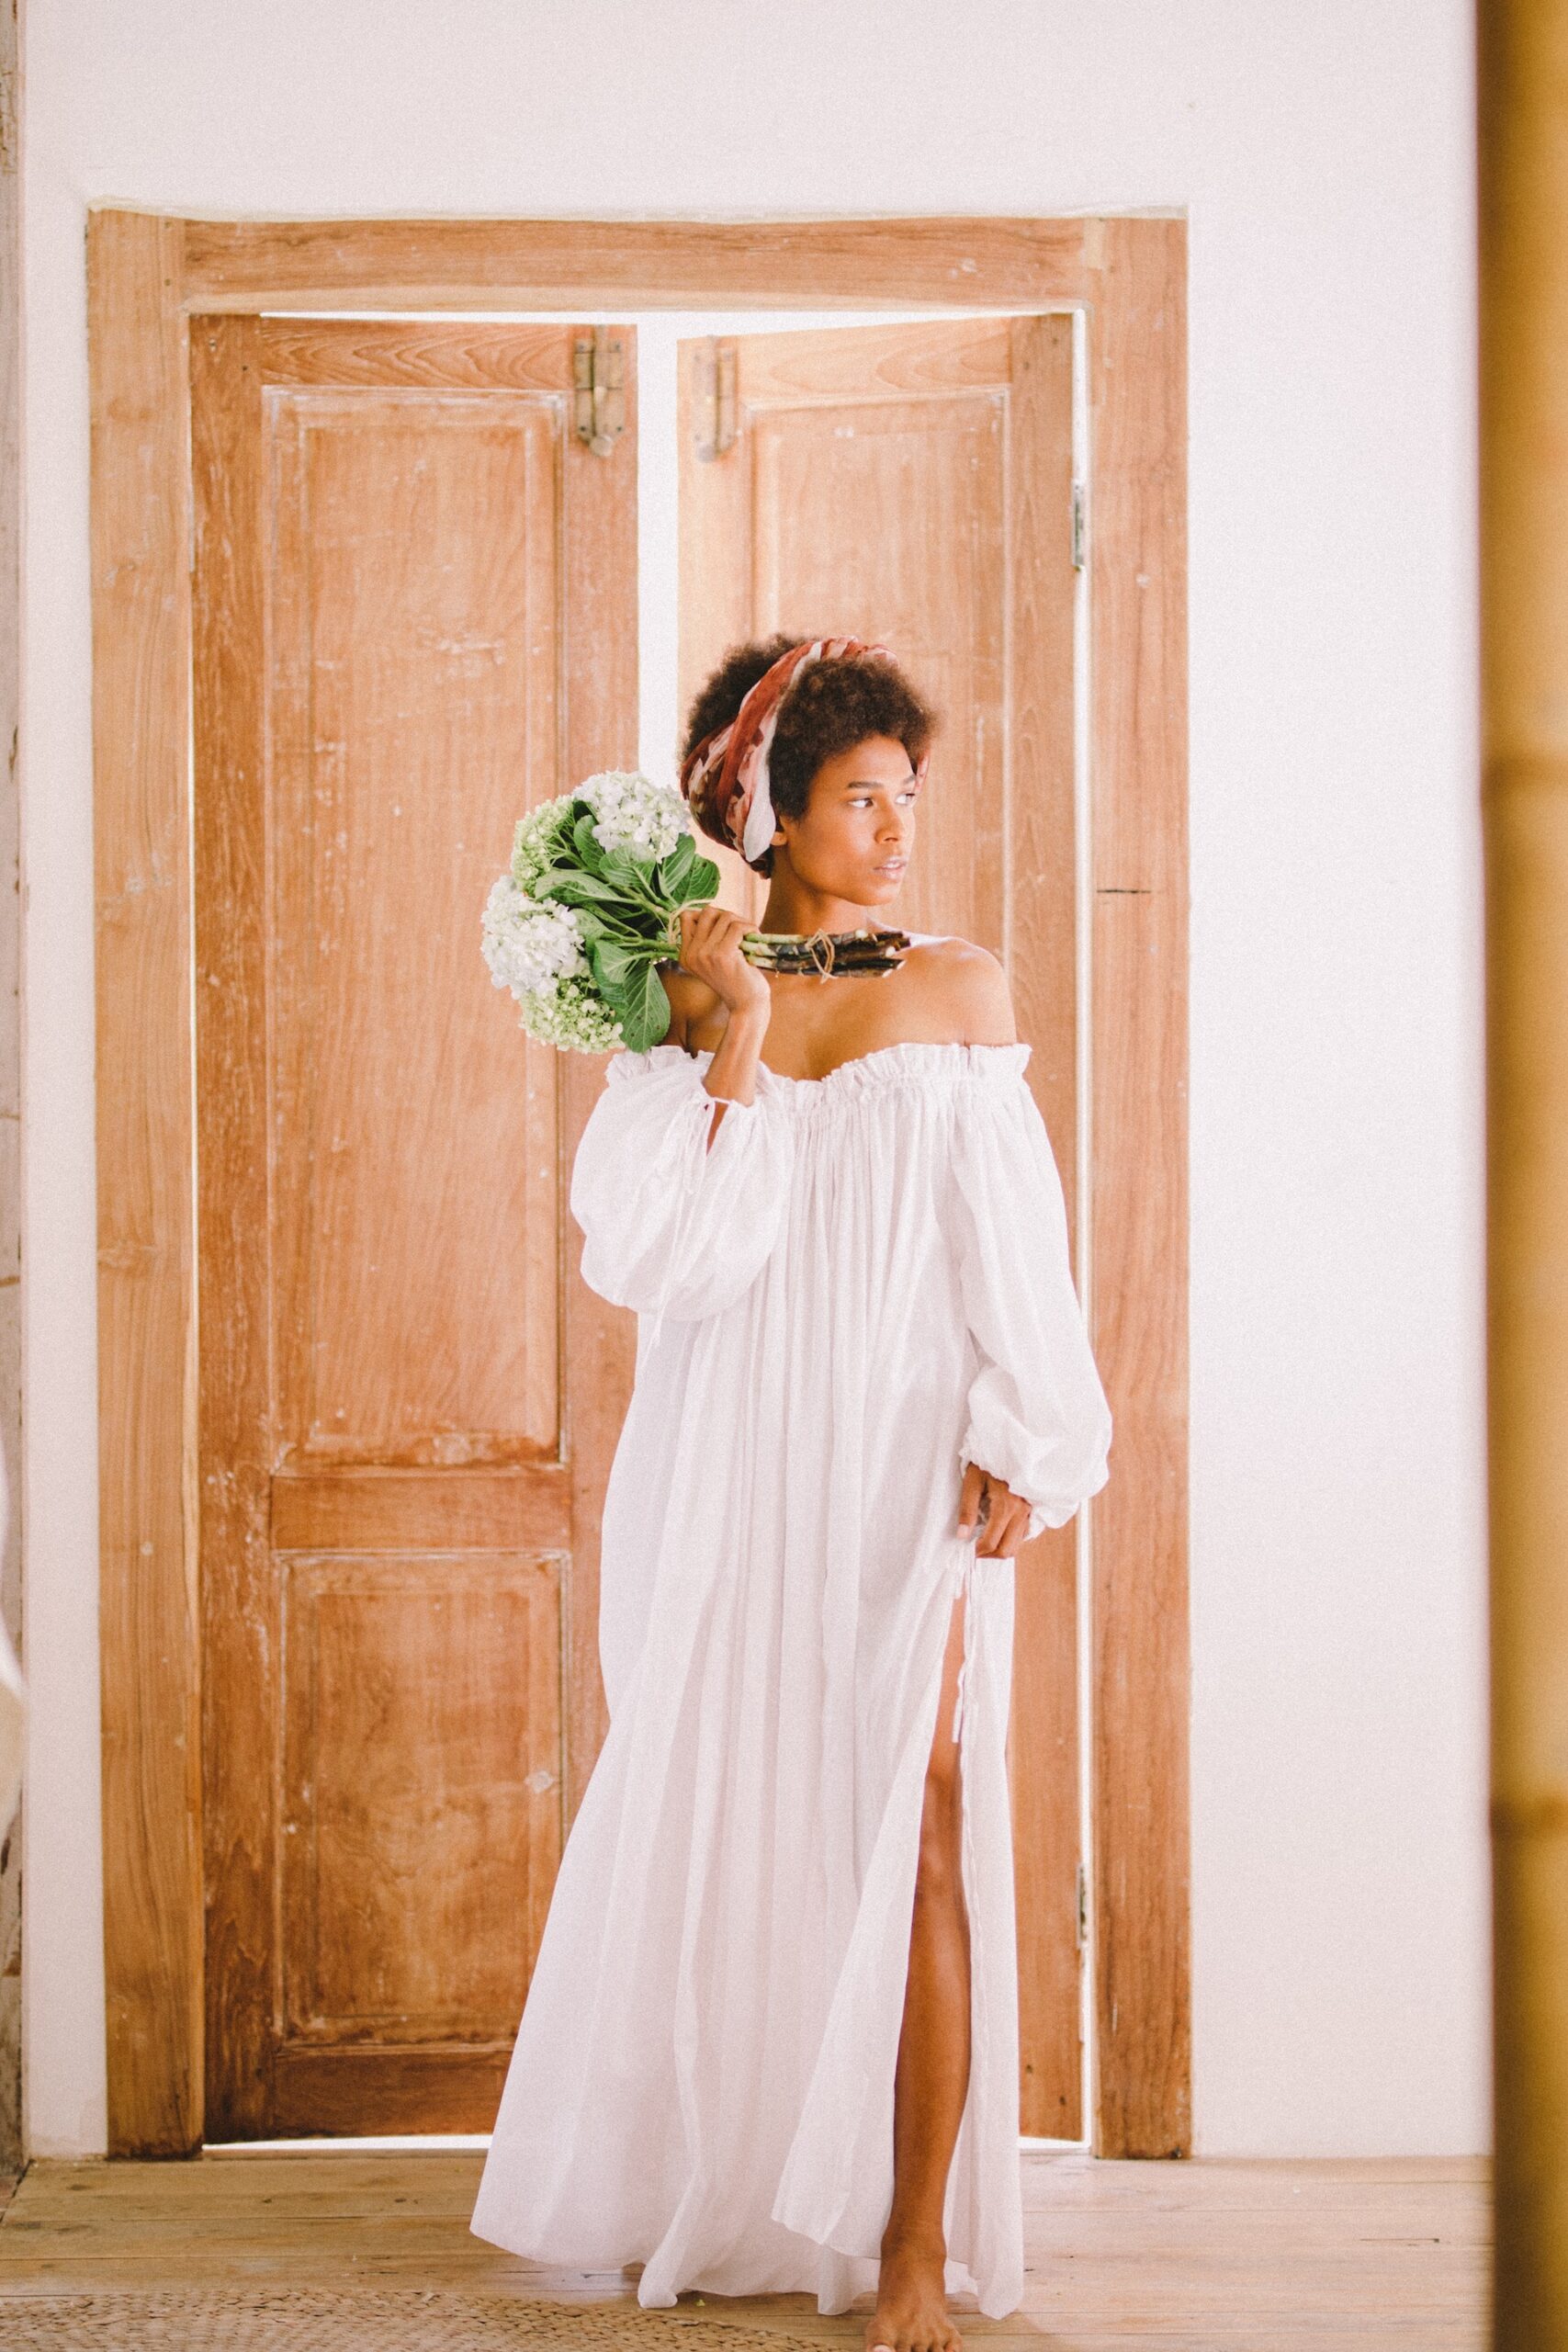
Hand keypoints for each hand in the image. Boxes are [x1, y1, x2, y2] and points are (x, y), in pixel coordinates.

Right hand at [677, 904, 770, 1019]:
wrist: (747, 1006)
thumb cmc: (736, 980)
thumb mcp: (714, 958)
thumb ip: (707, 937)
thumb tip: (709, 909)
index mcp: (685, 955)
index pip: (687, 916)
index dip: (709, 916)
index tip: (724, 928)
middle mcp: (691, 954)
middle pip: (707, 912)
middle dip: (728, 916)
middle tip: (740, 931)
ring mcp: (705, 954)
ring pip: (725, 916)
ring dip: (742, 923)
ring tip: (749, 937)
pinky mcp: (722, 955)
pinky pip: (737, 926)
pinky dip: (750, 928)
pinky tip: (755, 939)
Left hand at [957, 1461, 1033, 1557]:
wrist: (1008, 1445)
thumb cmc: (987, 1461)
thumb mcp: (972, 1481)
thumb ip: (967, 1510)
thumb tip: (962, 1535)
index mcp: (1006, 1506)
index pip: (991, 1542)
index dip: (977, 1551)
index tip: (967, 1550)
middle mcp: (1021, 1512)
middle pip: (1008, 1550)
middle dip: (990, 1555)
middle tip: (975, 1550)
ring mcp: (1029, 1512)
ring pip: (1017, 1545)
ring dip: (1000, 1549)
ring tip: (984, 1541)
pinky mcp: (1032, 1510)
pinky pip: (1022, 1534)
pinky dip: (1010, 1539)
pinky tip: (998, 1531)